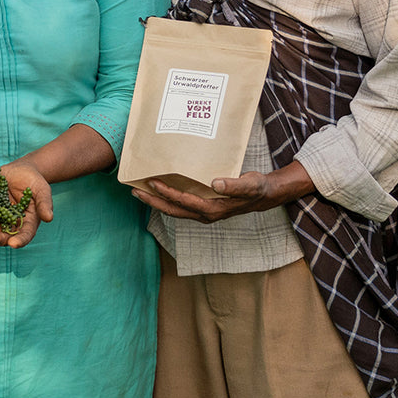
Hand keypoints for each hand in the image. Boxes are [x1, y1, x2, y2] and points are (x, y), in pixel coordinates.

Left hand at [0, 159, 53, 248]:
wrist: (18, 170)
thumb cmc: (34, 181)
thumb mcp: (41, 189)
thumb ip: (44, 203)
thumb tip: (49, 218)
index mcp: (27, 224)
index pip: (24, 235)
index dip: (19, 241)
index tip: (13, 244)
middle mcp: (10, 225)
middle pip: (4, 236)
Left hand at [131, 162, 313, 224]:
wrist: (264, 195)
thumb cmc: (256, 188)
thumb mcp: (249, 184)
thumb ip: (234, 185)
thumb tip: (216, 183)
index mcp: (213, 209)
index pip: (185, 202)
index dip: (168, 193)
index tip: (152, 183)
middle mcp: (205, 213)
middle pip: (173, 210)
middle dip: (153, 202)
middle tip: (133, 191)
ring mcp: (203, 212)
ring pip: (175, 209)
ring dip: (157, 201)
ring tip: (139, 191)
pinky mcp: (203, 207)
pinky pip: (181, 205)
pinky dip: (167, 198)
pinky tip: (159, 190)